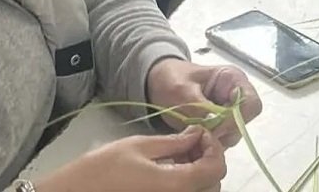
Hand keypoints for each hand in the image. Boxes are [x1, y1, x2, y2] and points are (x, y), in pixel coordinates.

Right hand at [36, 126, 226, 191]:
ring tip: (179, 155)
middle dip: (208, 159)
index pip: (216, 168)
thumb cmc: (102, 168)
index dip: (214, 147)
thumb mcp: (139, 146)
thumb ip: (173, 142)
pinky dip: (186, 183)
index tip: (200, 133)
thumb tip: (197, 134)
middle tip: (190, 141)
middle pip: (213, 183)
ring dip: (199, 173)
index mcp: (175, 185)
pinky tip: (170, 170)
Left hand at [146, 58, 262, 147]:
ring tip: (192, 136)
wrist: (156, 83)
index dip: (236, 119)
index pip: (251, 104)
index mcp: (232, 79)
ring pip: (232, 134)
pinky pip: (220, 140)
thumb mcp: (181, 90)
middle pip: (242, 122)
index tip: (214, 128)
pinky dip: (207, 143)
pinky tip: (192, 139)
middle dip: (222, 131)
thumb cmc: (170, 80)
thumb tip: (215, 125)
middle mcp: (236, 96)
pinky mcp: (219, 126)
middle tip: (199, 135)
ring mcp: (228, 112)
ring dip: (213, 139)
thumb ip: (200, 107)